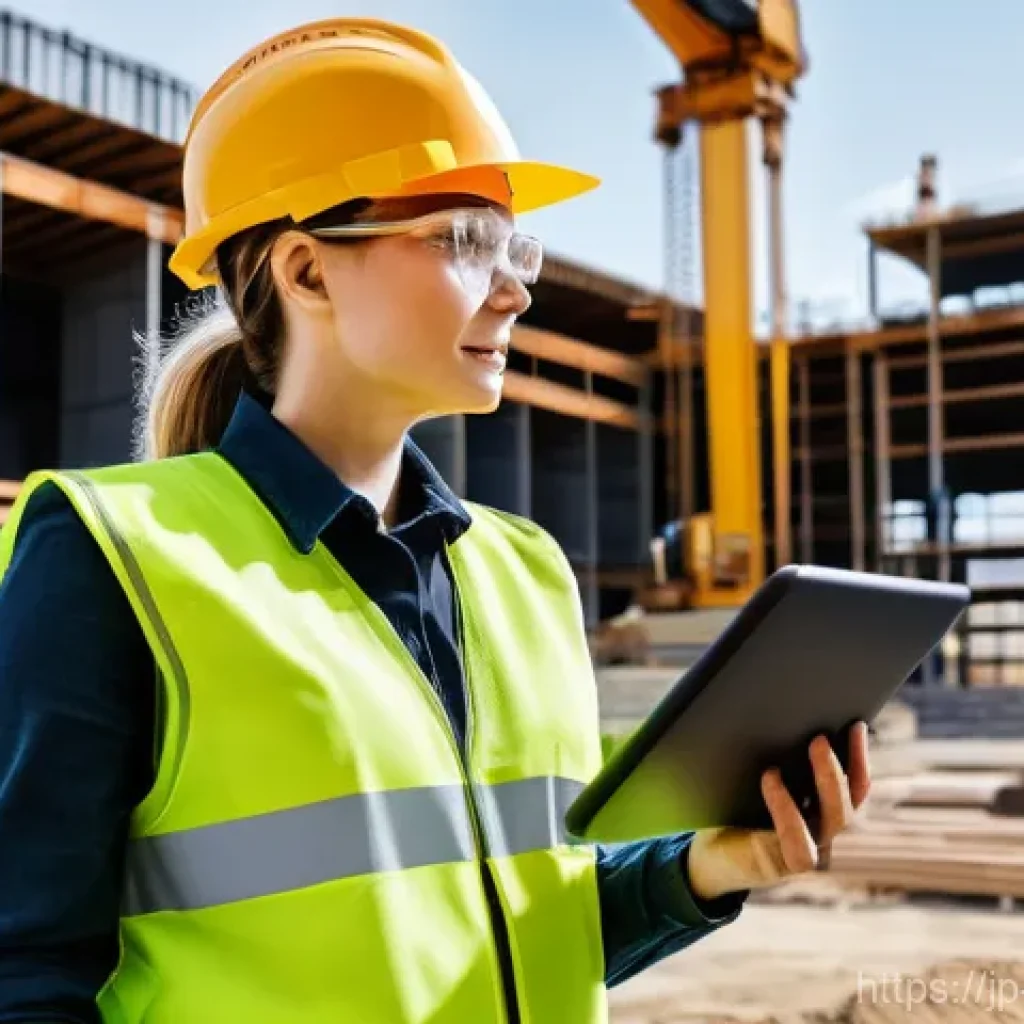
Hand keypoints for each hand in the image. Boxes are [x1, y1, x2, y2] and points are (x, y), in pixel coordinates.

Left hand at [685, 721, 871, 900]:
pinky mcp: (784, 865)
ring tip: (815, 744)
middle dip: (842, 763)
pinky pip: (798, 842)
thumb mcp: (753, 778)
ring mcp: (809, 850)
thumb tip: (781, 712)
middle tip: (825, 733)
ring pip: (834, 820)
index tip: (856, 723)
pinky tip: (771, 777)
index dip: (858, 756)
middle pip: (848, 800)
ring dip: (828, 780)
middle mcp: (821, 831)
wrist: (703, 856)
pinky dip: (787, 808)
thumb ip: (774, 757)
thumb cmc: (729, 810)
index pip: (852, 785)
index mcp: (819, 809)